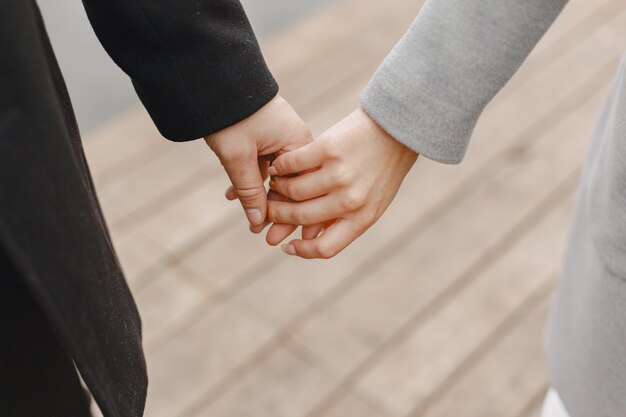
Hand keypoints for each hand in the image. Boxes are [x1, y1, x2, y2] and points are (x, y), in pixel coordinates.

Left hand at [204, 95, 311, 228]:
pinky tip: (233, 197)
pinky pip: (265, 167)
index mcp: (299, 145)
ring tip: (253, 225)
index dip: (292, 215)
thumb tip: (258, 222)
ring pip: (276, 179)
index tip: (283, 237)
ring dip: (262, 200)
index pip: (302, 188)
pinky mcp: (267, 138)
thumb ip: (249, 190)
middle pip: (292, 187)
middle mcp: (295, 144)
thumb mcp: (238, 156)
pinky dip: (251, 182)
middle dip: (278, 213)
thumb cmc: (231, 115)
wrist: (216, 80)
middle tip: (269, 239)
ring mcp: (282, 140)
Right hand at [266, 108, 417, 258]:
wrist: (396, 129)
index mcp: (362, 218)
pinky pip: (292, 163)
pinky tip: (277, 167)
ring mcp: (339, 174)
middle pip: (301, 217)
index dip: (301, 251)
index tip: (285, 246)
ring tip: (275, 184)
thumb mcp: (372, 202)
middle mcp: (350, 200)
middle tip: (269, 209)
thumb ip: (342, 221)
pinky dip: (280, 166)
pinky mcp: (328, 149)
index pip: (325, 248)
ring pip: (293, 190)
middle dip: (278, 215)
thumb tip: (305, 238)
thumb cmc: (381, 169)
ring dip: (278, 188)